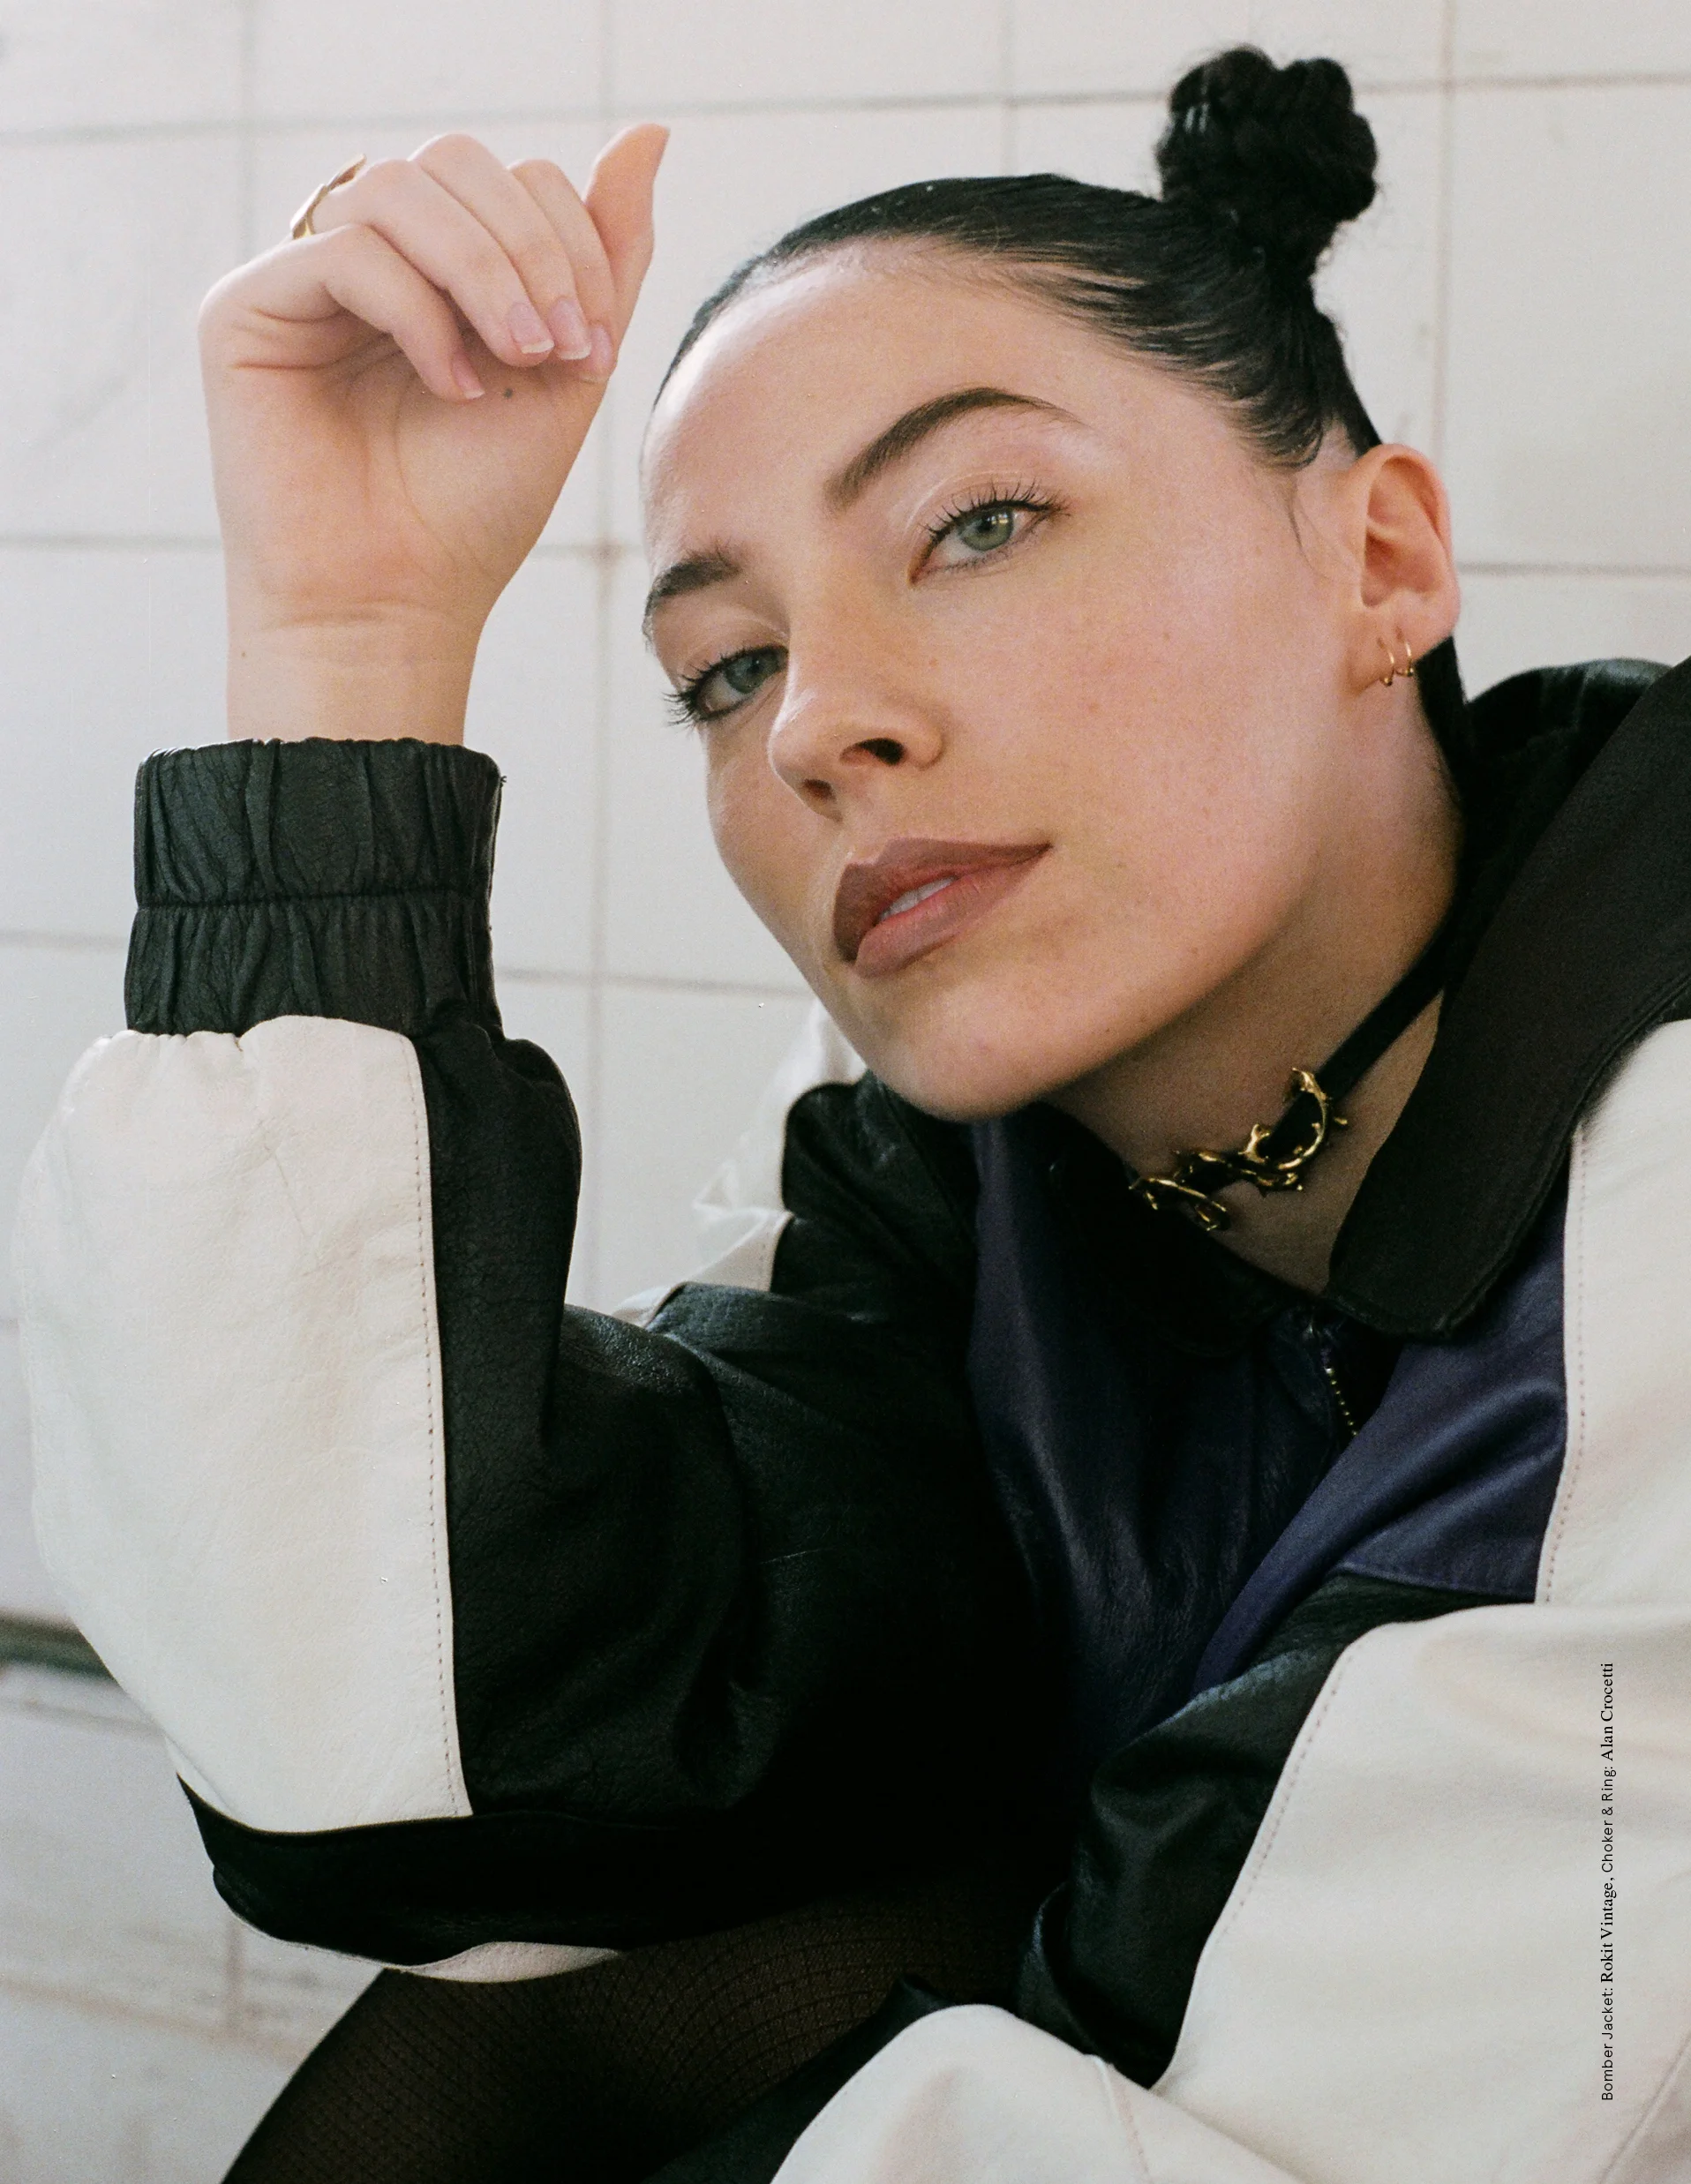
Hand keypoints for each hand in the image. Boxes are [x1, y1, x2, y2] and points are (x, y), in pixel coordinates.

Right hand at [200, 125, 666, 741]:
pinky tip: (452, 386)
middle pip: (452, 162)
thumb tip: (650, 133)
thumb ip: (606, 258)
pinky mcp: (243, 311)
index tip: (596, 347)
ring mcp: (299, 281)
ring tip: (514, 362)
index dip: (569, 237)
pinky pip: (346, 249)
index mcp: (435, 272)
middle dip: (530, 247)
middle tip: (562, 347)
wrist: (397, 609)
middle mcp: (363, 262)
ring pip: (397, 188)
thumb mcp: (566, 373)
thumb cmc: (471, 513)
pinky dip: (418, 312)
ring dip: (479, 269)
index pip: (505, 179)